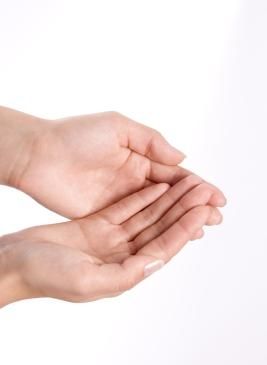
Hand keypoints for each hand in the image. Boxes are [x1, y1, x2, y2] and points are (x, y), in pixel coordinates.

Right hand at [0, 176, 222, 306]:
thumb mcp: (87, 280)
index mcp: (123, 272)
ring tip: (187, 183)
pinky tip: (158, 186)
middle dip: (182, 209)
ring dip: (167, 200)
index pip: (163, 246)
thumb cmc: (44, 275)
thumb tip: (159, 260)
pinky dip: (142, 197)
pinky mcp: (96, 226)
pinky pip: (126, 209)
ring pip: (146, 216)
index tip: (204, 209)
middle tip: (204, 190)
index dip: (185, 227)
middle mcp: (121, 256)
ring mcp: (109, 240)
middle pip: (159, 228)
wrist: (14, 261)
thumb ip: (127, 273)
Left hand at [1, 107, 225, 217]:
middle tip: (217, 216)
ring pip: (157, 213)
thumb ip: (151, 142)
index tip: (216, 197)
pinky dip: (155, 230)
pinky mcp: (105, 216)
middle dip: (195, 205)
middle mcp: (133, 181)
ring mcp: (121, 200)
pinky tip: (172, 237)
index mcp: (138, 158)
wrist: (38, 155)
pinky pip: (136, 224)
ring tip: (203, 228)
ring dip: (180, 220)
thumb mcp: (118, 128)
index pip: (174, 175)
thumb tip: (181, 158)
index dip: (196, 186)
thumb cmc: (75, 136)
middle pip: (171, 197)